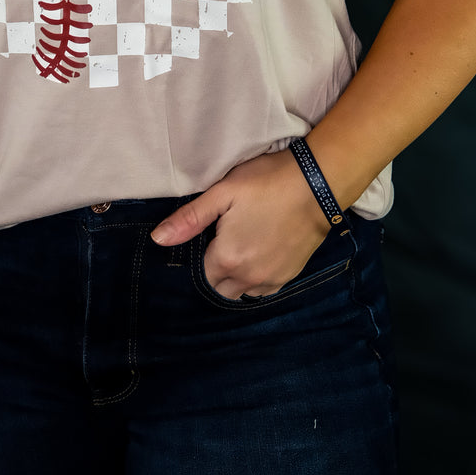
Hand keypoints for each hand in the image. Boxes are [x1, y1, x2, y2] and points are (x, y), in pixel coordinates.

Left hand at [150, 148, 331, 298]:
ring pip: (241, 292)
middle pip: (219, 288)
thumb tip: (158, 239)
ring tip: (239, 250)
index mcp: (227, 258)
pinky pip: (263, 291)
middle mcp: (247, 278)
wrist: (318, 184)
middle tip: (220, 243)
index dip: (198, 256)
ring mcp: (271, 280)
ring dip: (234, 278)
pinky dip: (255, 280)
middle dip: (214, 271)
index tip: (205, 238)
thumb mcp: (223, 192)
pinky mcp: (289, 276)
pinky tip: (257, 257)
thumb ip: (190, 218)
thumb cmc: (267, 182)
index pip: (200, 274)